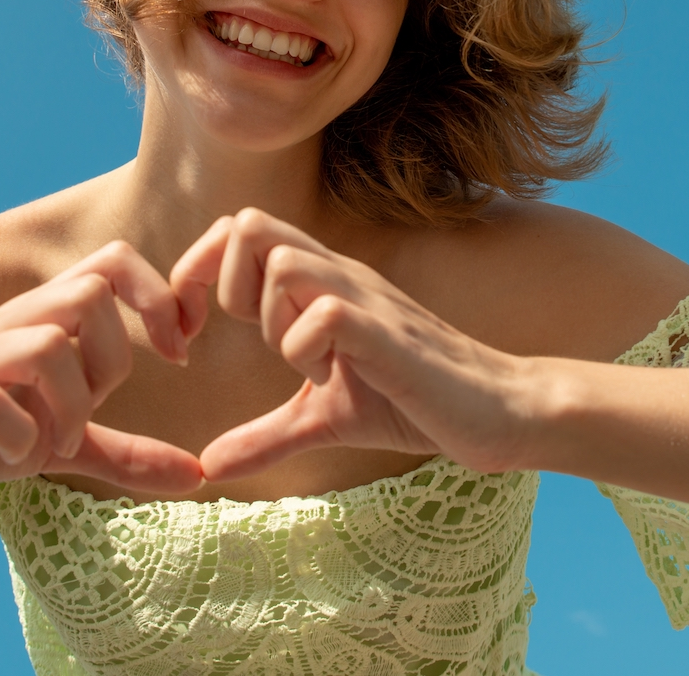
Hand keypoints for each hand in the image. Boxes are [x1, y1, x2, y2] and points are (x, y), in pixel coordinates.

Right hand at [0, 241, 203, 519]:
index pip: (111, 263)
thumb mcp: (52, 445)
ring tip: (56, 446)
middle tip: (94, 414)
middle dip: (113, 359)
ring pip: (45, 344)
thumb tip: (198, 475)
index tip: (174, 356)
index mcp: (34, 320)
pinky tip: (17, 458)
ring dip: (69, 405)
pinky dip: (18, 434)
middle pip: (87, 293)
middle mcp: (2, 326)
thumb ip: (121, 452)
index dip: (157, 299)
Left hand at [170, 208, 534, 481]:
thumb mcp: (323, 419)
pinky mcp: (387, 334)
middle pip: (247, 224)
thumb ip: (266, 434)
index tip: (191, 336)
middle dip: (221, 287)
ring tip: (300, 363)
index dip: (196, 273)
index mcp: (318, 282)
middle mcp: (338, 274)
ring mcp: (365, 298)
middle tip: (237, 345)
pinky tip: (330, 376)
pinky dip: (307, 348)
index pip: (236, 229)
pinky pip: (324, 313)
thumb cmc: (414, 401)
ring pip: (282, 262)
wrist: (496, 411)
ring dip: (271, 319)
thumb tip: (206, 464)